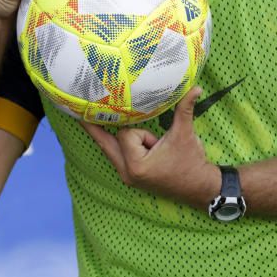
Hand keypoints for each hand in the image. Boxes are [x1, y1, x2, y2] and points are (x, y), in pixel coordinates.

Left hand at [82, 87, 220, 208]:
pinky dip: (117, 145)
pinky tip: (109, 135)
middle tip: (76, 112)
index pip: (127, 135)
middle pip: (105, 143)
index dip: (142, 132)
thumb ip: (185, 109)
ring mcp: (128, 177)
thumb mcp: (186, 134)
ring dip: (112, 137)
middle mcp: (128, 173)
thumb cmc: (192, 162)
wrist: (200, 188)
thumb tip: (196, 87)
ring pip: (110, 150)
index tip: (157, 140)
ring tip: (94, 120)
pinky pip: (117, 156)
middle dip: (93, 128)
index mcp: (137, 165)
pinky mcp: (132, 177)